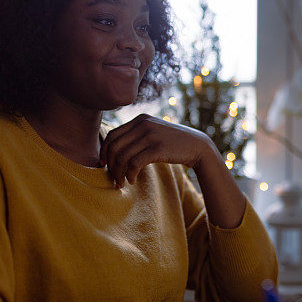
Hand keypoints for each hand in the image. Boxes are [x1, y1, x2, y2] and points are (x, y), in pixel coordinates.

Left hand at [100, 114, 214, 187]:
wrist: (197, 145)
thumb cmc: (172, 143)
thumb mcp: (153, 131)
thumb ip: (136, 135)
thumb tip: (114, 149)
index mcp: (139, 119)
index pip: (112, 135)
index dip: (104, 152)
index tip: (104, 165)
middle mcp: (143, 124)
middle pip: (114, 147)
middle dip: (111, 165)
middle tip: (114, 179)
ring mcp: (150, 135)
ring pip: (123, 156)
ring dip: (119, 173)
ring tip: (122, 183)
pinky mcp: (157, 148)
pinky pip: (134, 163)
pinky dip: (130, 174)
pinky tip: (132, 180)